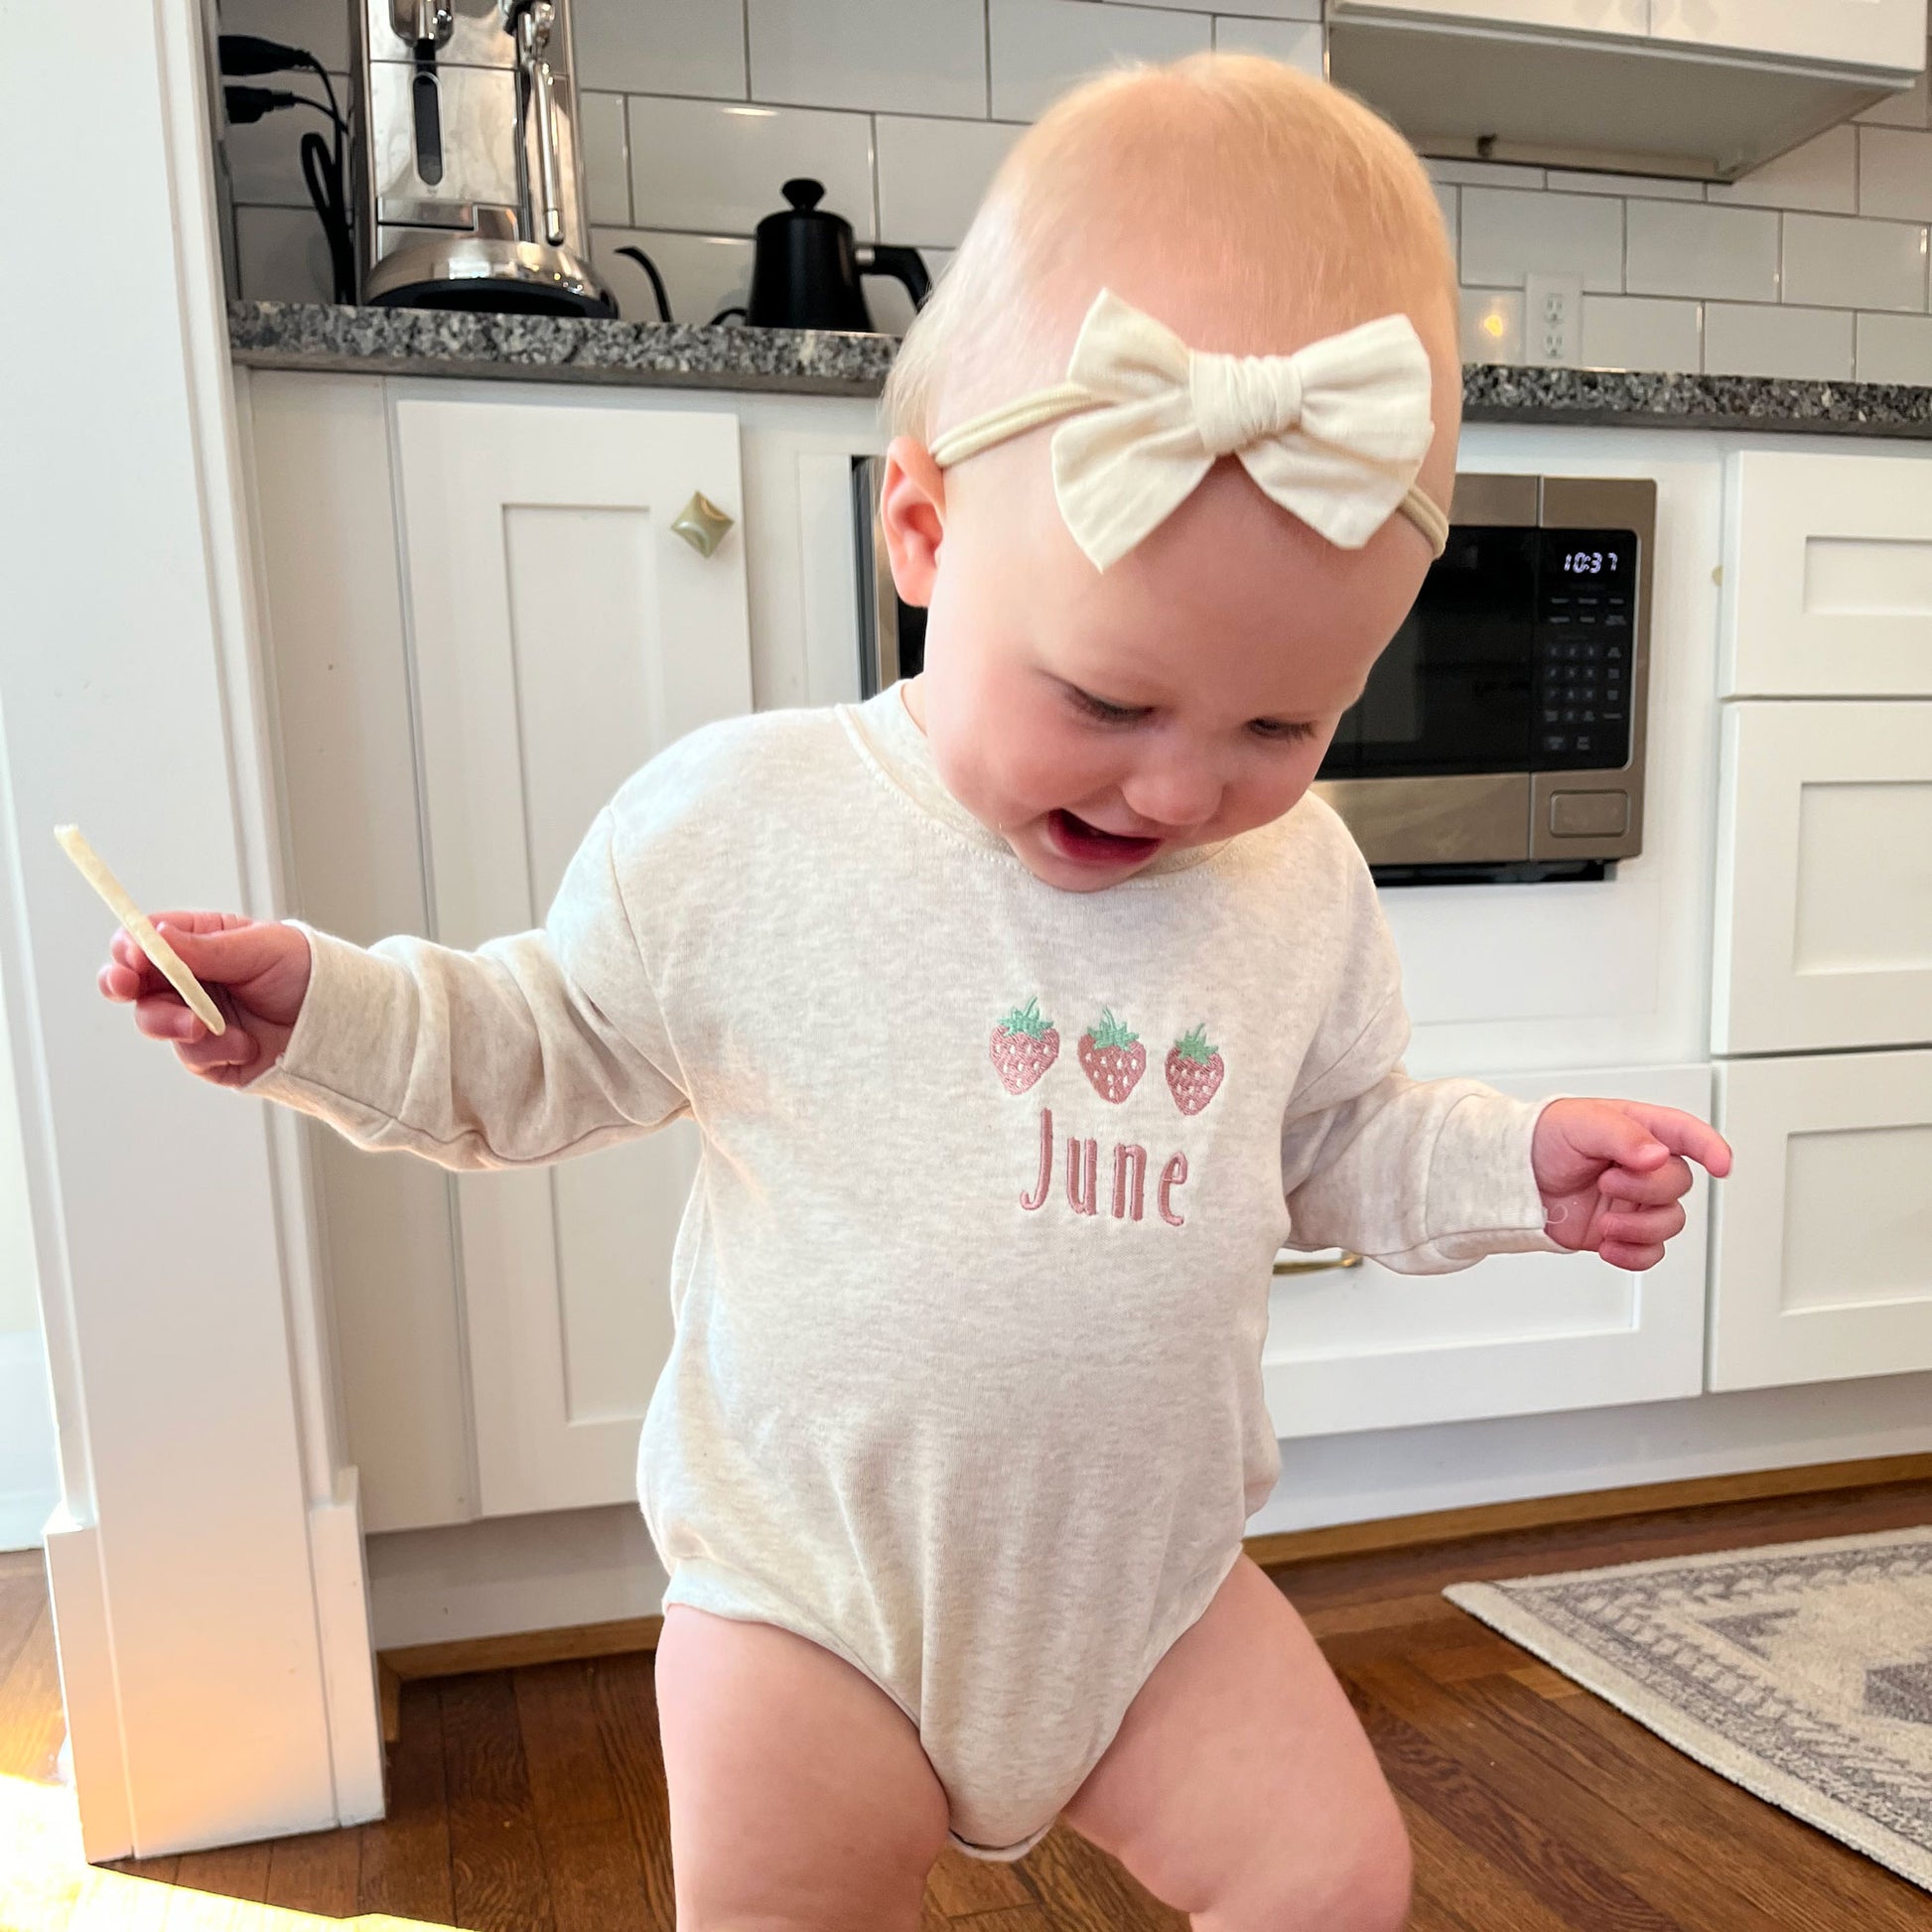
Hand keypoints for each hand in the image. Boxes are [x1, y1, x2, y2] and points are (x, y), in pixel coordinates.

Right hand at [97, 911, 310, 1088]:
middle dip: (121, 983)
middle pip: (134, 982)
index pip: (148, 941)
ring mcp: (198, 1019)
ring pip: (153, 1021)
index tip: (132, 956)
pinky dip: (215, 1051)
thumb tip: (157, 935)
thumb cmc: (309, 974)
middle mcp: (192, 980)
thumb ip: (208, 948)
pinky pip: (190, 1056)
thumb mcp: (263, 949)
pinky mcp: (212, 1056)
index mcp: (202, 943)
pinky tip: (246, 1045)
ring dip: (172, 1022)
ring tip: (205, 1026)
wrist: (342, 1024)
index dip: (131, 947)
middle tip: (123, 985)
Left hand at [1531, 1097, 1732, 1271]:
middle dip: (1646, 1189)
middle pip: (1678, 1183)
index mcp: (1639, 1130)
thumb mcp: (1580, 1123)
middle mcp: (1643, 1166)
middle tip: (1607, 1183)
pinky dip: (1635, 1255)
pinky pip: (1651, 1252)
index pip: (1687, 1134)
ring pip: (1671, 1221)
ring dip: (1642, 1228)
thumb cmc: (1542, 1138)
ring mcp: (1634, 1201)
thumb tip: (1656, 1155)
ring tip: (1606, 1223)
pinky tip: (1609, 1246)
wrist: (1512, 1177)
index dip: (1711, 1148)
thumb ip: (1622, 1135)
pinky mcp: (1622, 1231)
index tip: (1721, 1165)